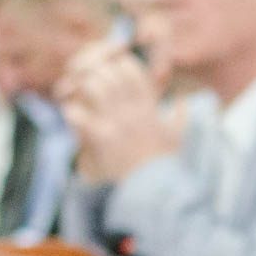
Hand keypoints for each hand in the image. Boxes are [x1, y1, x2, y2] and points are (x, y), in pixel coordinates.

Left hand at [59, 38, 187, 182]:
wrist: (155, 188)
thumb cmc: (165, 163)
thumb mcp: (178, 136)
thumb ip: (181, 114)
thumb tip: (182, 99)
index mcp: (147, 104)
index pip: (128, 67)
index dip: (115, 67)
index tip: (110, 78)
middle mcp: (131, 108)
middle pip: (107, 72)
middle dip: (95, 76)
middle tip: (90, 89)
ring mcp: (115, 121)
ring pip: (91, 86)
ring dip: (82, 91)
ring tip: (82, 102)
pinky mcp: (101, 137)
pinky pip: (77, 113)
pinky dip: (72, 113)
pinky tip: (76, 120)